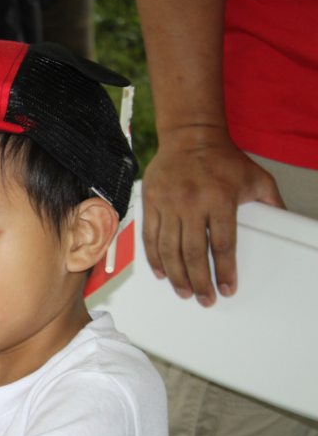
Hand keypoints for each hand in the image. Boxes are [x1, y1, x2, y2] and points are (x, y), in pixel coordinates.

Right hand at [141, 127, 284, 305]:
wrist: (190, 136)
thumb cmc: (224, 158)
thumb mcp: (256, 177)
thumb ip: (272, 202)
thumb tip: (286, 223)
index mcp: (220, 199)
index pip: (222, 245)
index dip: (224, 271)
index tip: (226, 289)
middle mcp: (192, 203)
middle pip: (193, 253)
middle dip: (199, 281)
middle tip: (204, 299)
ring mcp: (168, 204)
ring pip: (169, 250)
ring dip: (177, 276)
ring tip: (184, 292)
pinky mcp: (151, 203)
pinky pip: (150, 237)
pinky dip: (155, 258)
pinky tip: (162, 272)